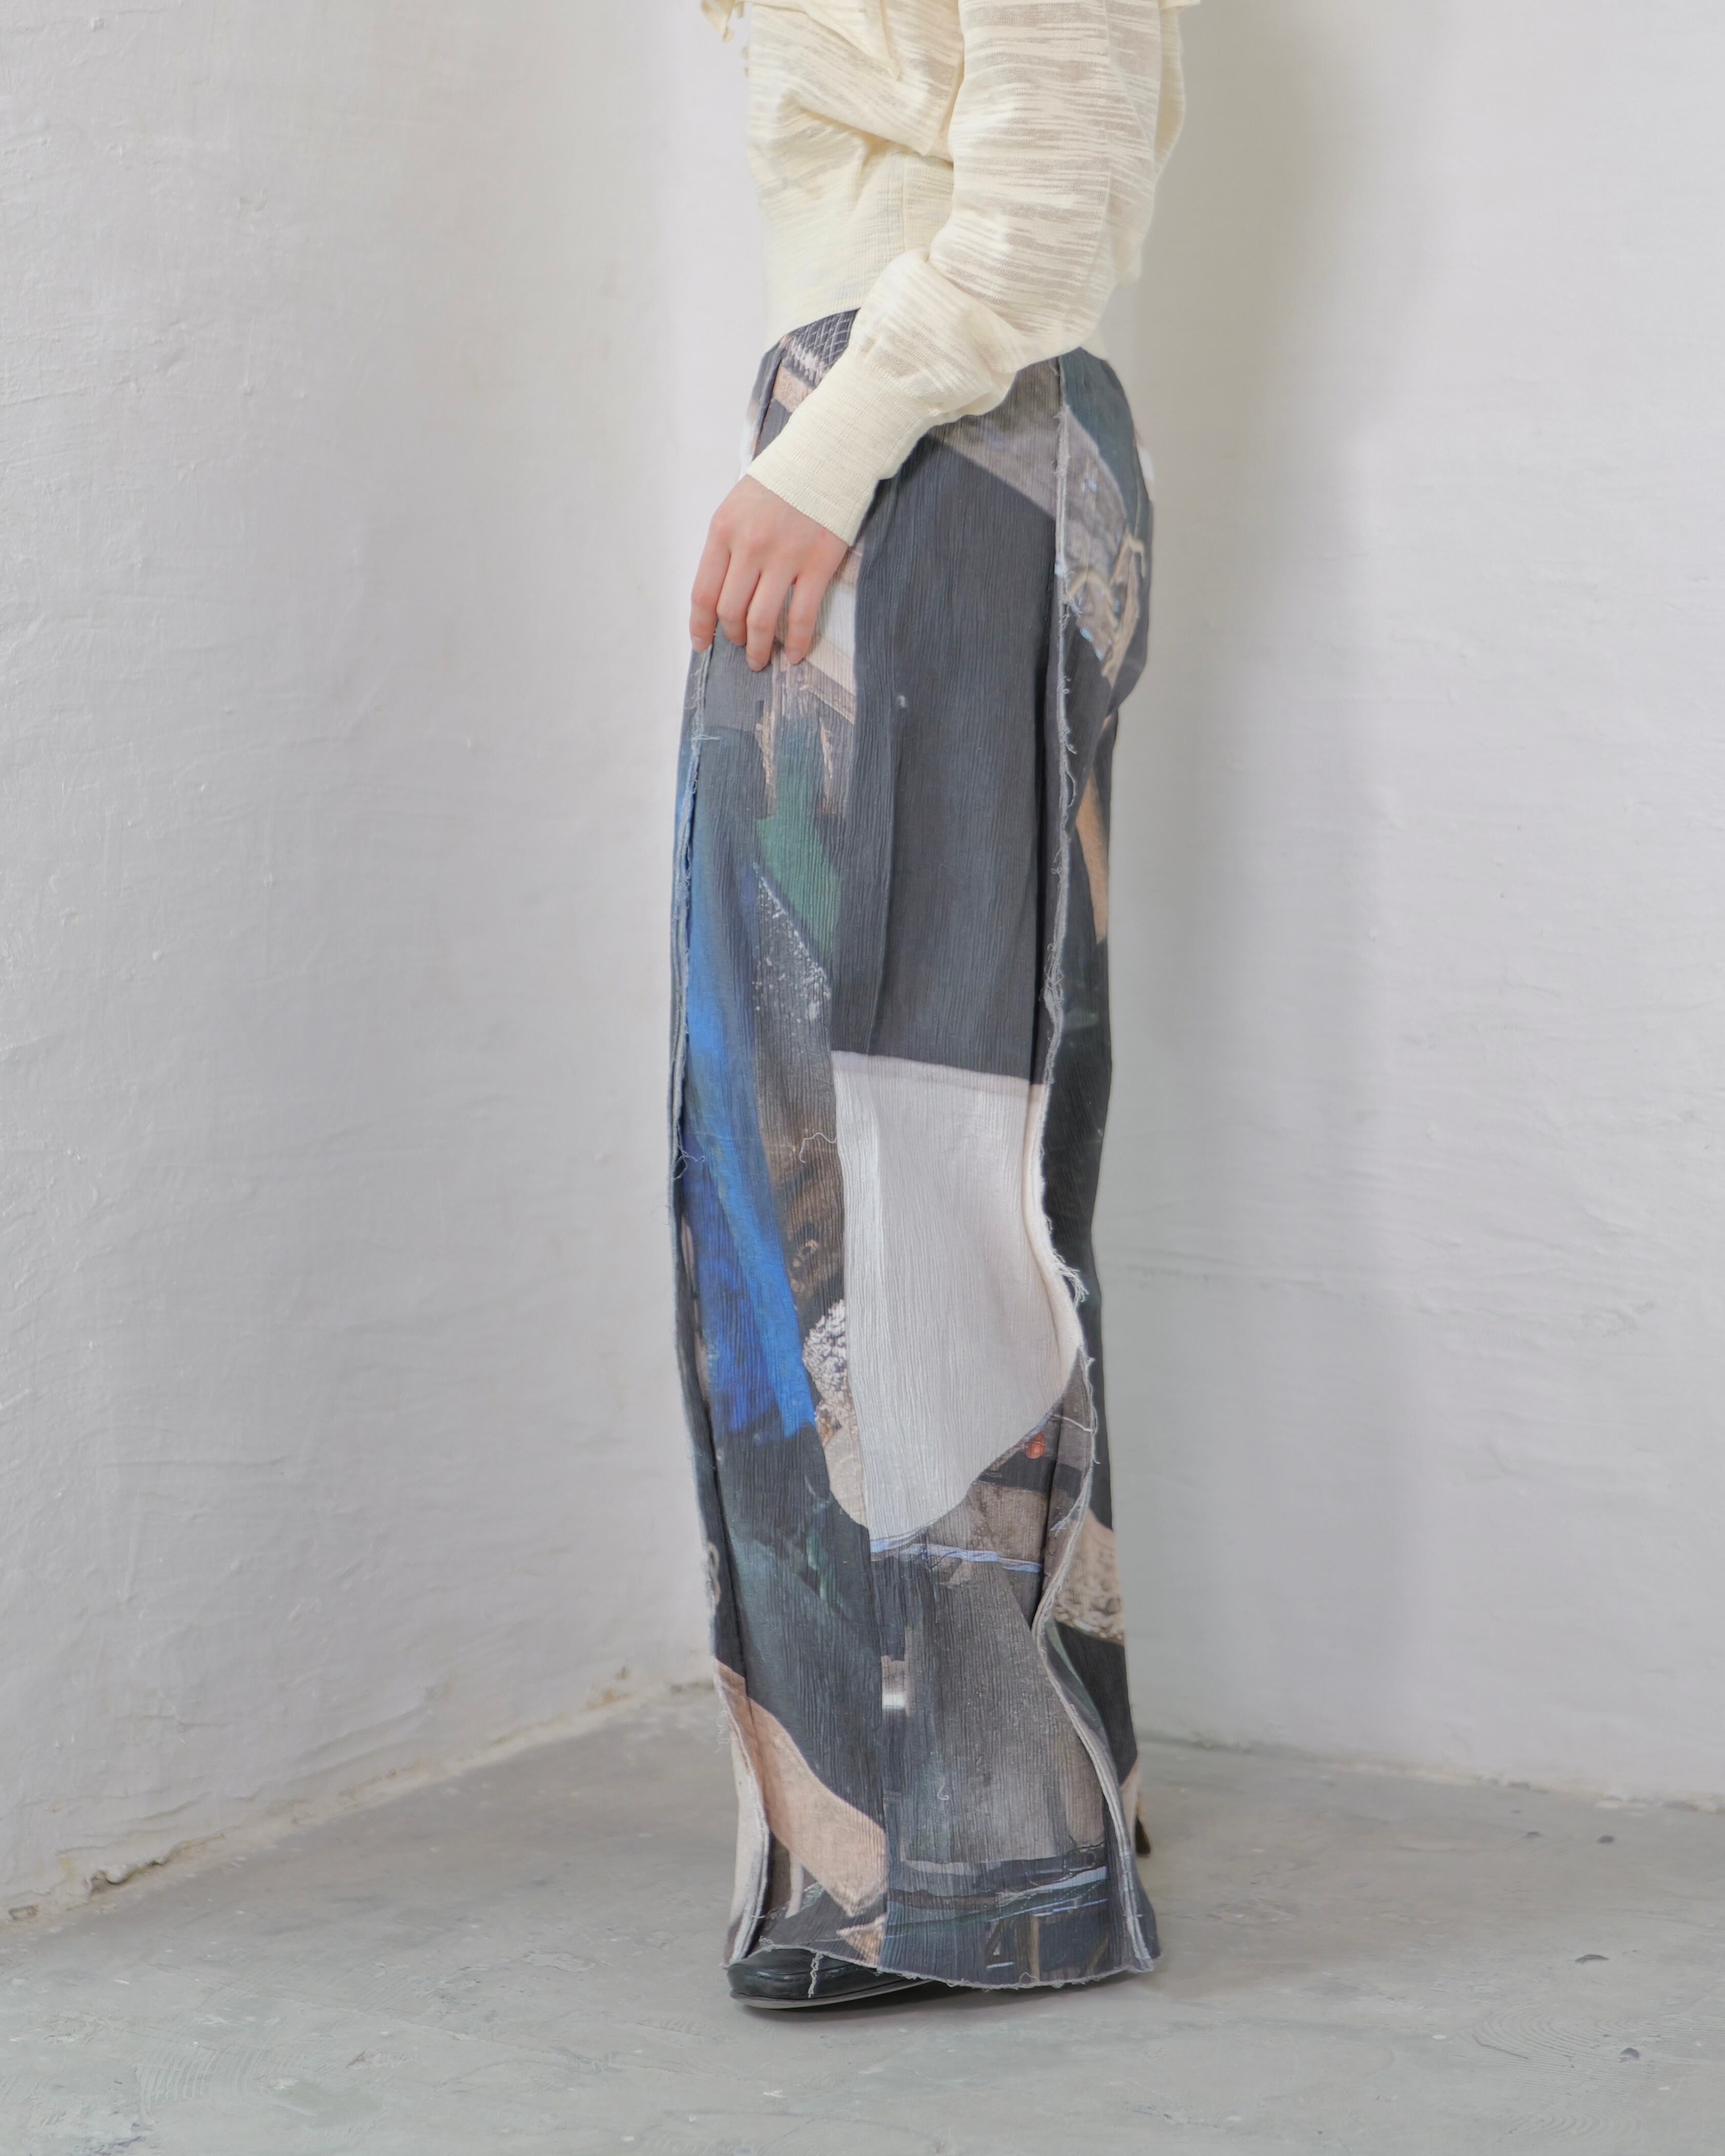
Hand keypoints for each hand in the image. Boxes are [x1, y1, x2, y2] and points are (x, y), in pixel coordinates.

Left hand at [690, 476, 848, 671]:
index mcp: (723, 530)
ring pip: (760, 621)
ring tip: (759, 659)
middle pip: (730, 611)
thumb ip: (727, 543)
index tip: (702, 644)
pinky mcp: (817, 564)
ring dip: (757, 648)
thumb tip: (722, 588)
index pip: (703, 592)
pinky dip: (795, 642)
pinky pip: (801, 616)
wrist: (828, 455)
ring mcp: (784, 557)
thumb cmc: (782, 479)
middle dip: (731, 637)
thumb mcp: (738, 503)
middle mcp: (749, 547)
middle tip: (739, 646)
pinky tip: (793, 655)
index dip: (700, 625)